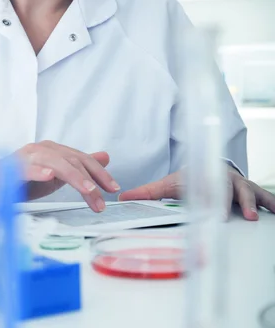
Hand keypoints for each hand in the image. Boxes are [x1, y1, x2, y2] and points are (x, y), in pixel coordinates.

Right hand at [17, 140, 119, 212]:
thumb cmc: (24, 179)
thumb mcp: (57, 173)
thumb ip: (79, 165)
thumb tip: (105, 156)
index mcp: (53, 150)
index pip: (81, 158)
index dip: (99, 173)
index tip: (114, 189)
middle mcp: (42, 149)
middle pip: (72, 161)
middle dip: (90, 181)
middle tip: (102, 201)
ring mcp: (26, 157)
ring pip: (55, 163)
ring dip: (73, 176)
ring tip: (87, 189)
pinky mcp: (11, 169)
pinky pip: (26, 168)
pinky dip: (38, 171)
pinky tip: (49, 175)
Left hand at [119, 166, 274, 219]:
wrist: (211, 166)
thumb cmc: (191, 179)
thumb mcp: (170, 184)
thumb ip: (148, 192)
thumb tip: (122, 197)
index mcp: (202, 176)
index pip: (202, 186)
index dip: (203, 196)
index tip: (203, 208)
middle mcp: (221, 178)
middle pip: (225, 188)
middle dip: (225, 201)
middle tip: (224, 216)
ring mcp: (237, 184)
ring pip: (247, 191)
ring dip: (250, 202)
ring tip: (252, 217)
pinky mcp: (250, 191)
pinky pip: (263, 195)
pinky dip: (271, 202)